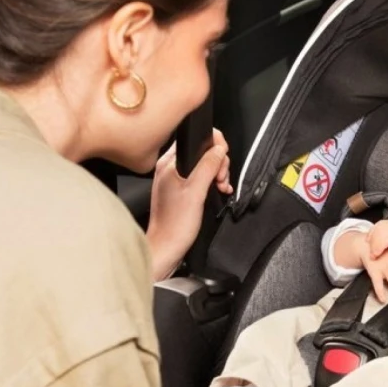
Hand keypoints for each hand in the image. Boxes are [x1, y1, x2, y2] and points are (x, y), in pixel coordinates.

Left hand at [146, 129, 231, 280]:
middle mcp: (169, 168)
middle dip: (218, 162)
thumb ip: (208, 167)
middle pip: (201, 151)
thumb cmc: (174, 226)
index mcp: (169, 163)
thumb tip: (219, 149)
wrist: (166, 248)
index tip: (221, 160)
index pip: (195, 138)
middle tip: (220, 178)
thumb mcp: (196, 192)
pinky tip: (218, 190)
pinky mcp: (179, 190)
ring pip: (203, 164)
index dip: (213, 145)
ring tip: (220, 186)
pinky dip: (212, 181)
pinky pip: (200, 177)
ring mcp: (174, 179)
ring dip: (217, 173)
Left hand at [368, 219, 387, 274]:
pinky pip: (386, 238)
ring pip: (380, 232)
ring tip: (373, 255)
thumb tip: (377, 245)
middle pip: (378, 226)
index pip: (380, 224)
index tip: (367, 244)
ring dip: (374, 244)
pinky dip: (379, 246)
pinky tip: (378, 254)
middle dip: (371, 239)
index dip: (372, 233)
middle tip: (369, 251)